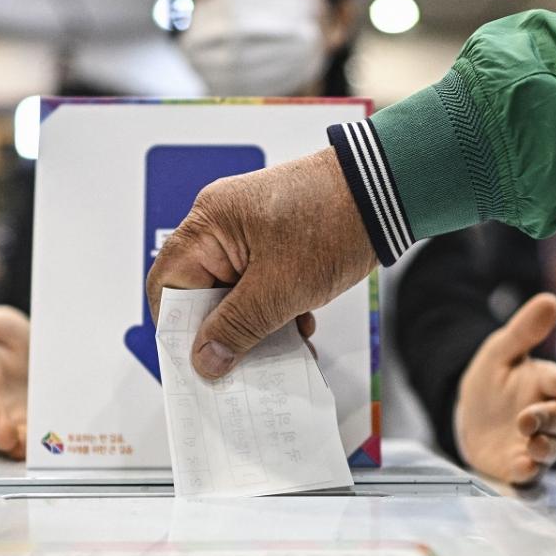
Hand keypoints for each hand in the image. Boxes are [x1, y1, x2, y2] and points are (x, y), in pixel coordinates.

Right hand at [147, 147, 374, 379]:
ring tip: (280, 349)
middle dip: (224, 332)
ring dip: (255, 326)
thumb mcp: (280, 289)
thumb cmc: (334, 221)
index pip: (168, 284)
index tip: (196, 364)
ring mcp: (249, 233)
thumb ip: (237, 327)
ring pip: (235, 294)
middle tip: (240, 366)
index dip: (177, 328)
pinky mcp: (276, 242)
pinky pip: (261, 285)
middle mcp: (222, 225)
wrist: (388, 189)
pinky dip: (276, 311)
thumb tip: (204, 359)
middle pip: (202, 292)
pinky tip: (300, 328)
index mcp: (208, 225)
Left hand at [454, 293, 555, 485]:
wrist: (467, 413)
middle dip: (549, 419)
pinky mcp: (520, 465)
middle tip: (527, 418)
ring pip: (554, 448)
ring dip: (544, 447)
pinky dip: (529, 470)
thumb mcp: (500, 350)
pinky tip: (520, 466)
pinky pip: (532, 472)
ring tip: (529, 441)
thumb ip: (524, 330)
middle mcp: (549, 414)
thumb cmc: (492, 379)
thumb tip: (549, 300)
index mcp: (548, 383)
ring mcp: (537, 442)